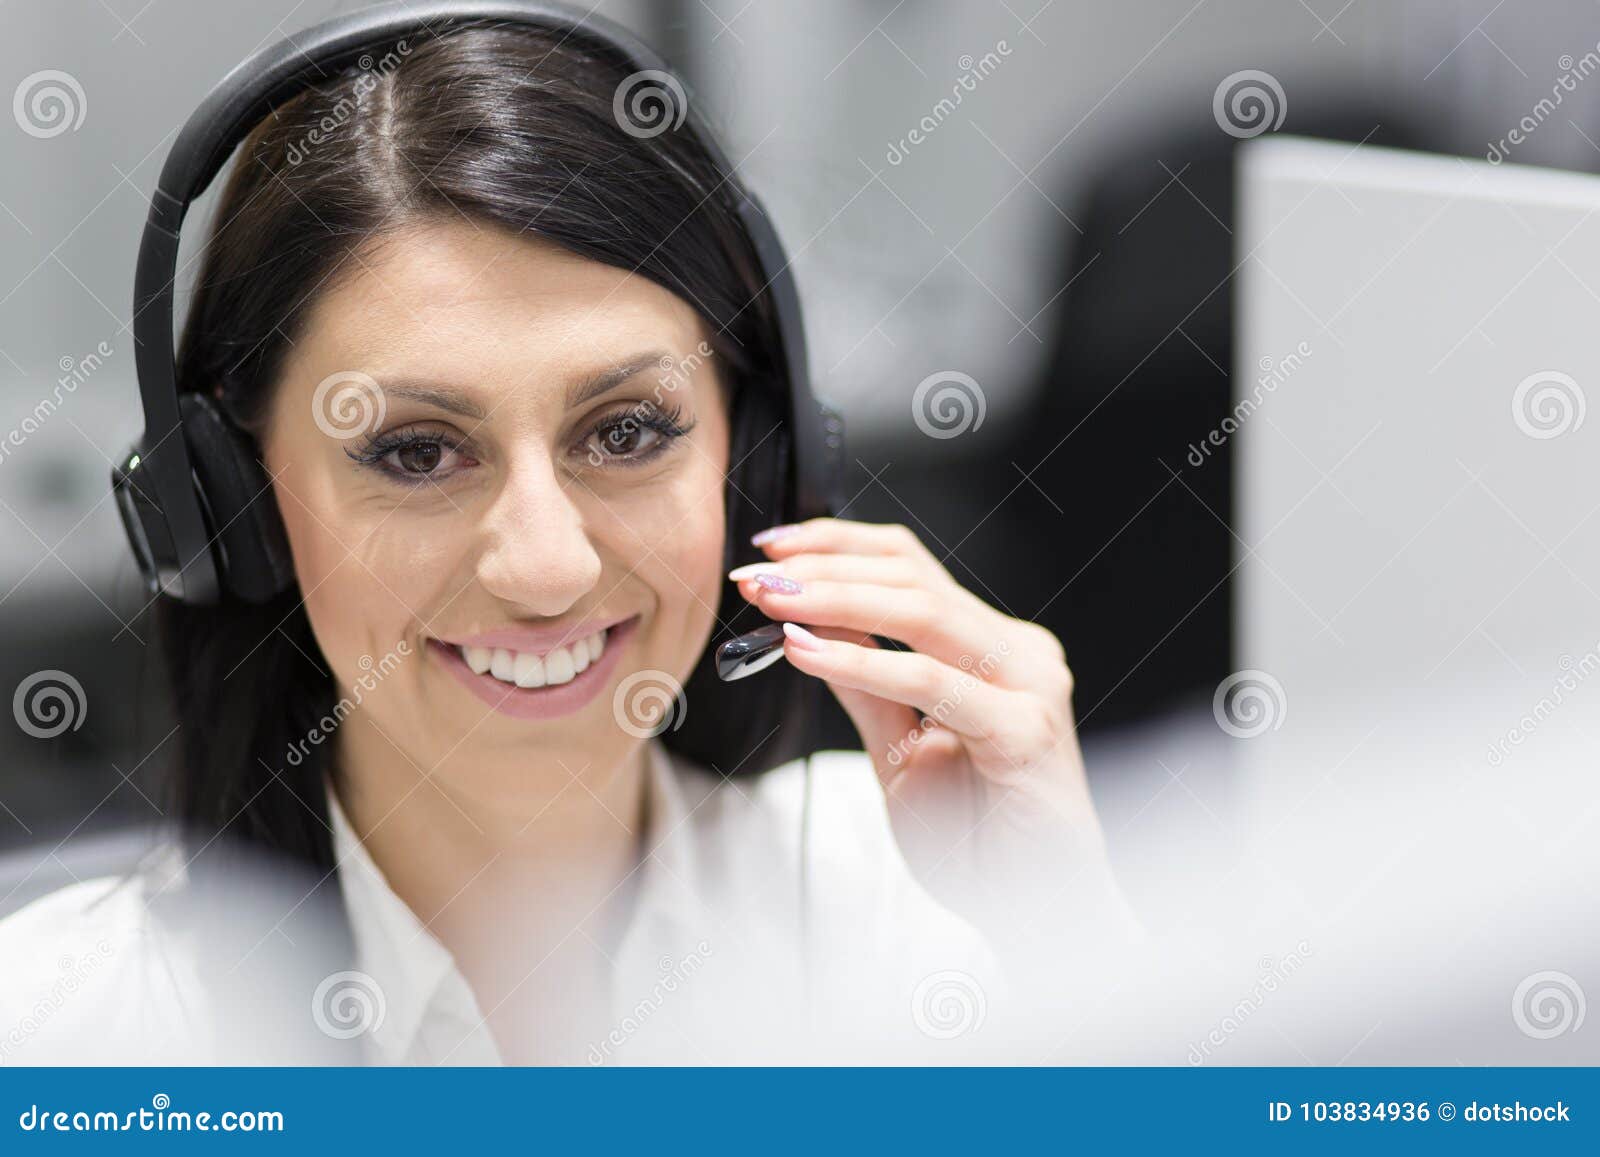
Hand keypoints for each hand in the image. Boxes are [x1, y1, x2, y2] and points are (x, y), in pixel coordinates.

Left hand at [731, 517, 1138, 958]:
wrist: (1037, 913)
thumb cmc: (975, 840)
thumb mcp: (898, 751)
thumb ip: (866, 685)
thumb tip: (811, 624)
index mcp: (992, 648)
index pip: (911, 566)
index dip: (839, 545)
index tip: (771, 549)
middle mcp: (1017, 653)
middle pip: (912, 575)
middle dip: (824, 567)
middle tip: (756, 575)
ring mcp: (1029, 686)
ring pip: (923, 612)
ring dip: (836, 600)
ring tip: (774, 602)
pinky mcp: (1025, 730)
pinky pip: (933, 680)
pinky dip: (862, 662)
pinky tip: (808, 654)